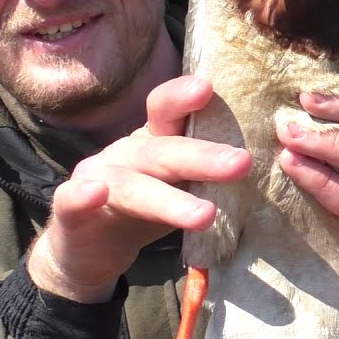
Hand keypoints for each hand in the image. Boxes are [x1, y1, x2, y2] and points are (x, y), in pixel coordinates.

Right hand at [29, 76, 252, 302]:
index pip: (166, 112)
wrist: (87, 251)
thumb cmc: (144, 212)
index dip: (183, 98)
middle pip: (162, 150)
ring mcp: (96, 179)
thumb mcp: (179, 188)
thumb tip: (267, 159)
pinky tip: (96, 192)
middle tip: (241, 163)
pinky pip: (72, 200)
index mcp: (153, 143)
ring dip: (169, 199)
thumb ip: (208, 174)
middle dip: (202, 156)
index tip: (209, 88)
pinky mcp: (71, 212)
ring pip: (133, 186)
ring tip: (206, 214)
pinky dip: (82, 195)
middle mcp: (125, 154)